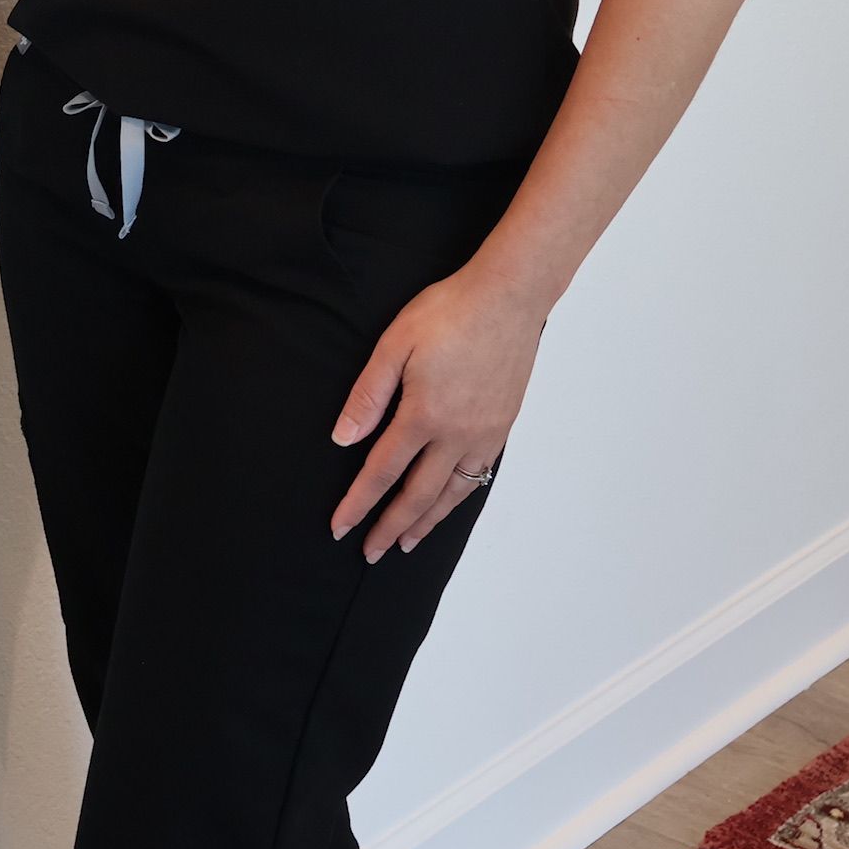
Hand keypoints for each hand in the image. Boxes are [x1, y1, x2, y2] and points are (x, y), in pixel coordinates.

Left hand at [327, 264, 547, 558]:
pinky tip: (448, 502)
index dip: (359, 503)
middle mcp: (456, 434)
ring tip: (407, 542)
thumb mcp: (395, 344)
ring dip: (426, 522)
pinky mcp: (502, 427)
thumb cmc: (449, 312)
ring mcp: (484, 434)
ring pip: (451, 494)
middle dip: (390, 526)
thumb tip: (343, 439)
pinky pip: (477, 476)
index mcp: (423, 414)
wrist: (508, 297)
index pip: (382, 472)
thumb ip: (368, 395)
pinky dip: (457, 499)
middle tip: (370, 552)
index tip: (340, 527)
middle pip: (417, 494)